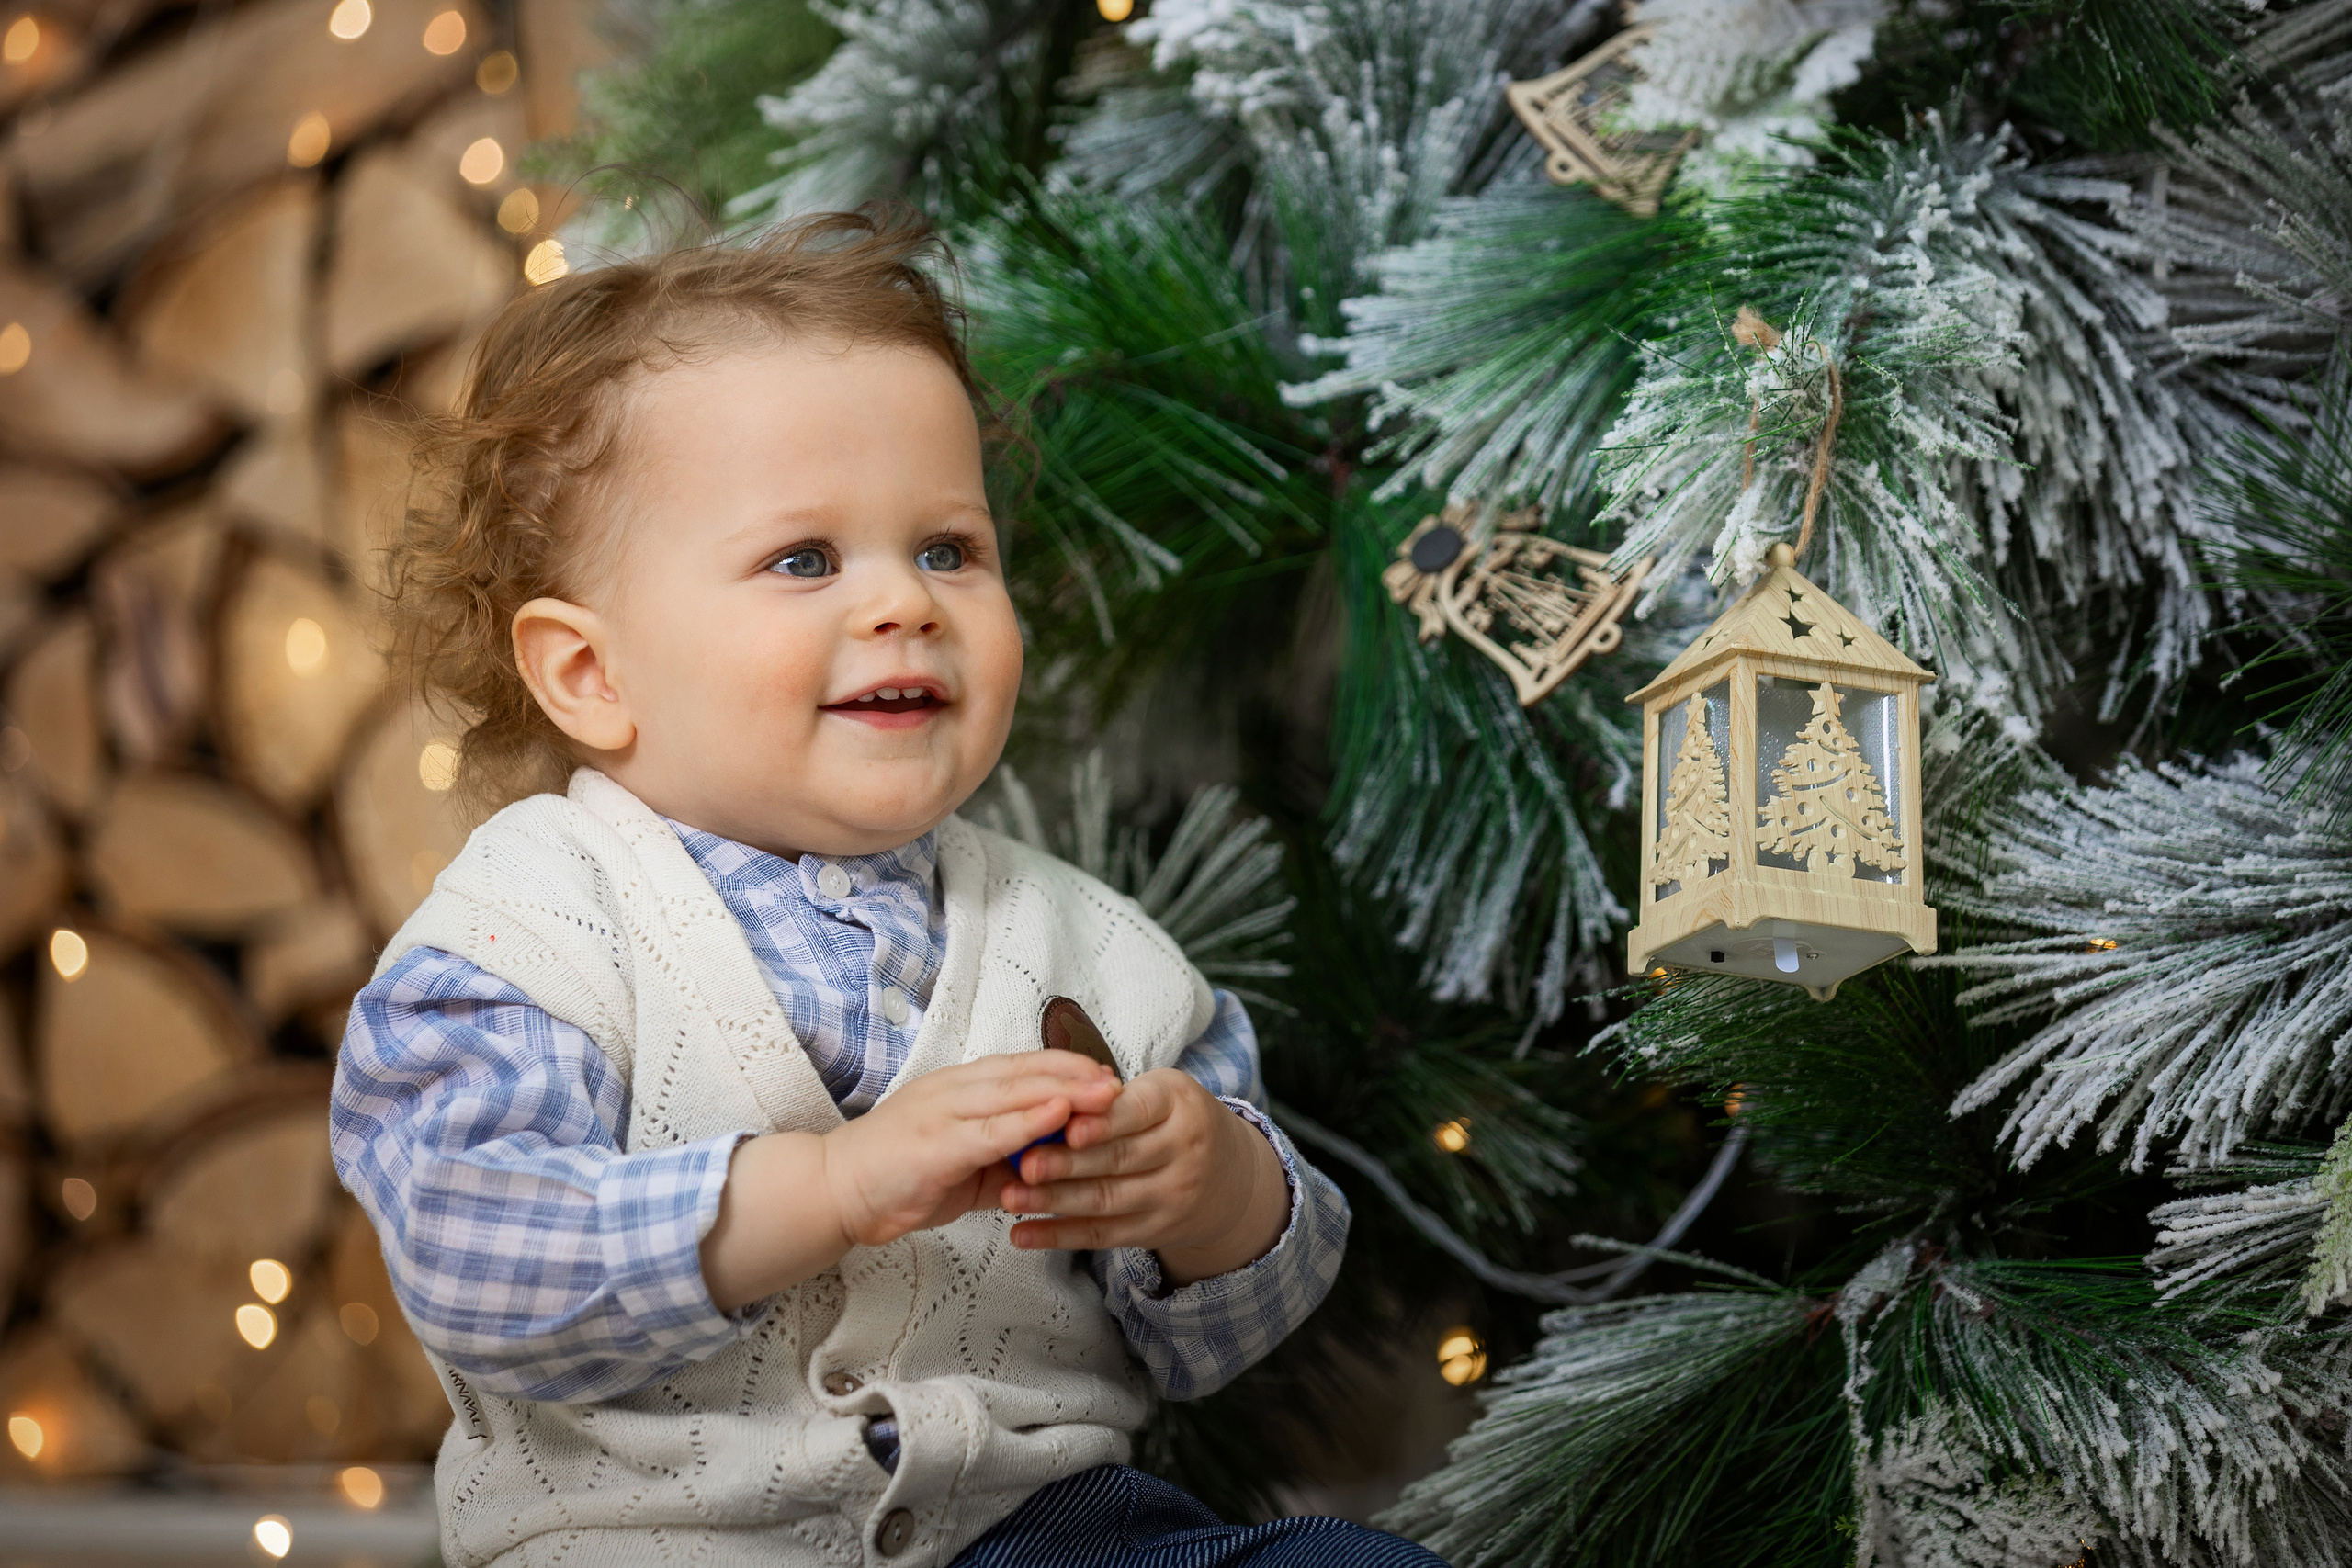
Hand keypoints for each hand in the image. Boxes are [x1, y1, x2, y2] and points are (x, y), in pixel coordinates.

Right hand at [700, 1050, 1118, 1310]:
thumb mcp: (963, 1164)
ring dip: (1065, 1090)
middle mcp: (955, 1088)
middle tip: (1119, 1079)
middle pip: (1026, 1071)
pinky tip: (1061, 1114)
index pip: (1022, 1066)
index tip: (1105, 1073)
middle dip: (1076, 1074)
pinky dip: (1029, 1120)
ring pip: (1014, 1092)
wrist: (837, 1191)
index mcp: (960, 1087)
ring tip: (1106, 1092)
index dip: (1066, 1067)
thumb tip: (1048, 1163)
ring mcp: (944, 1112)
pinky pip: (992, 1129)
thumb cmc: (898, 1176)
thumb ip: (1004, 1157)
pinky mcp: (937, 1144)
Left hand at [998, 1068, 1290, 1286]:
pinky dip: (1059, 1236)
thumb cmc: (1173, 1120)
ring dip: (1054, 1201)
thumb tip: (1049, 1098)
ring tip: (1010, 1197)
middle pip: (1118, 1159)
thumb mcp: (1157, 1093)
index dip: (1102, 1122)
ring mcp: (1174, 1195)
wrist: (1232, 1176)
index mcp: (1178, 1103)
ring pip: (1107, 1200)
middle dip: (1066, 1163)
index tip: (1066, 1126)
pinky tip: (1022, 1235)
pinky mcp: (1157, 1230)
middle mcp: (1184, 1150)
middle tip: (1022, 1163)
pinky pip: (1103, 1235)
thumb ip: (1110, 1098)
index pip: (1138, 1111)